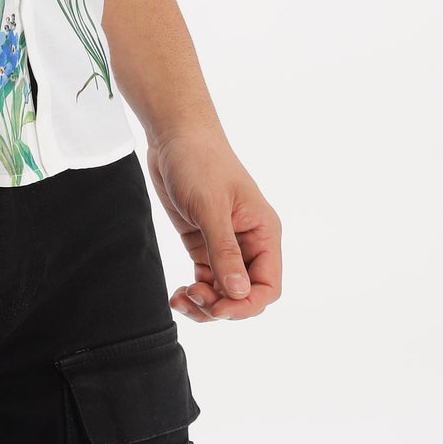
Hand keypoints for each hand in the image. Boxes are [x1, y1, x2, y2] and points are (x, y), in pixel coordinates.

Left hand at [146, 124, 281, 322]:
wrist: (174, 135)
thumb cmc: (199, 161)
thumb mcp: (211, 206)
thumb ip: (225, 251)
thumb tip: (239, 294)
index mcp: (263, 232)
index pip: (268, 286)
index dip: (247, 305)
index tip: (219, 308)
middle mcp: (248, 242)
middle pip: (245, 294)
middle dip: (221, 305)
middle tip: (194, 298)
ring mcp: (225, 244)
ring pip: (224, 291)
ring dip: (205, 303)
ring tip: (182, 299)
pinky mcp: (203, 242)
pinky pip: (206, 279)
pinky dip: (195, 292)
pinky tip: (178, 295)